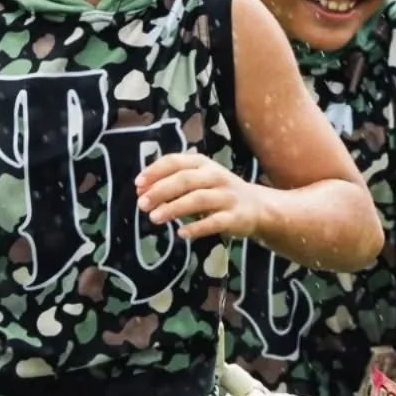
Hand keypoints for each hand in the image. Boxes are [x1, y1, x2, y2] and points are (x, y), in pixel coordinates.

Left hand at [135, 153, 269, 241]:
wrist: (257, 207)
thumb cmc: (218, 192)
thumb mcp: (198, 181)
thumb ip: (171, 184)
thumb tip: (141, 191)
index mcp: (203, 164)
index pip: (175, 161)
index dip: (155, 172)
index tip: (138, 185)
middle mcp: (216, 176)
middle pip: (185, 180)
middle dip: (161, 191)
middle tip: (142, 204)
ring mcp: (227, 196)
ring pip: (198, 199)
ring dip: (174, 208)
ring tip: (155, 218)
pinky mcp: (235, 217)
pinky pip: (214, 222)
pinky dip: (197, 228)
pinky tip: (181, 234)